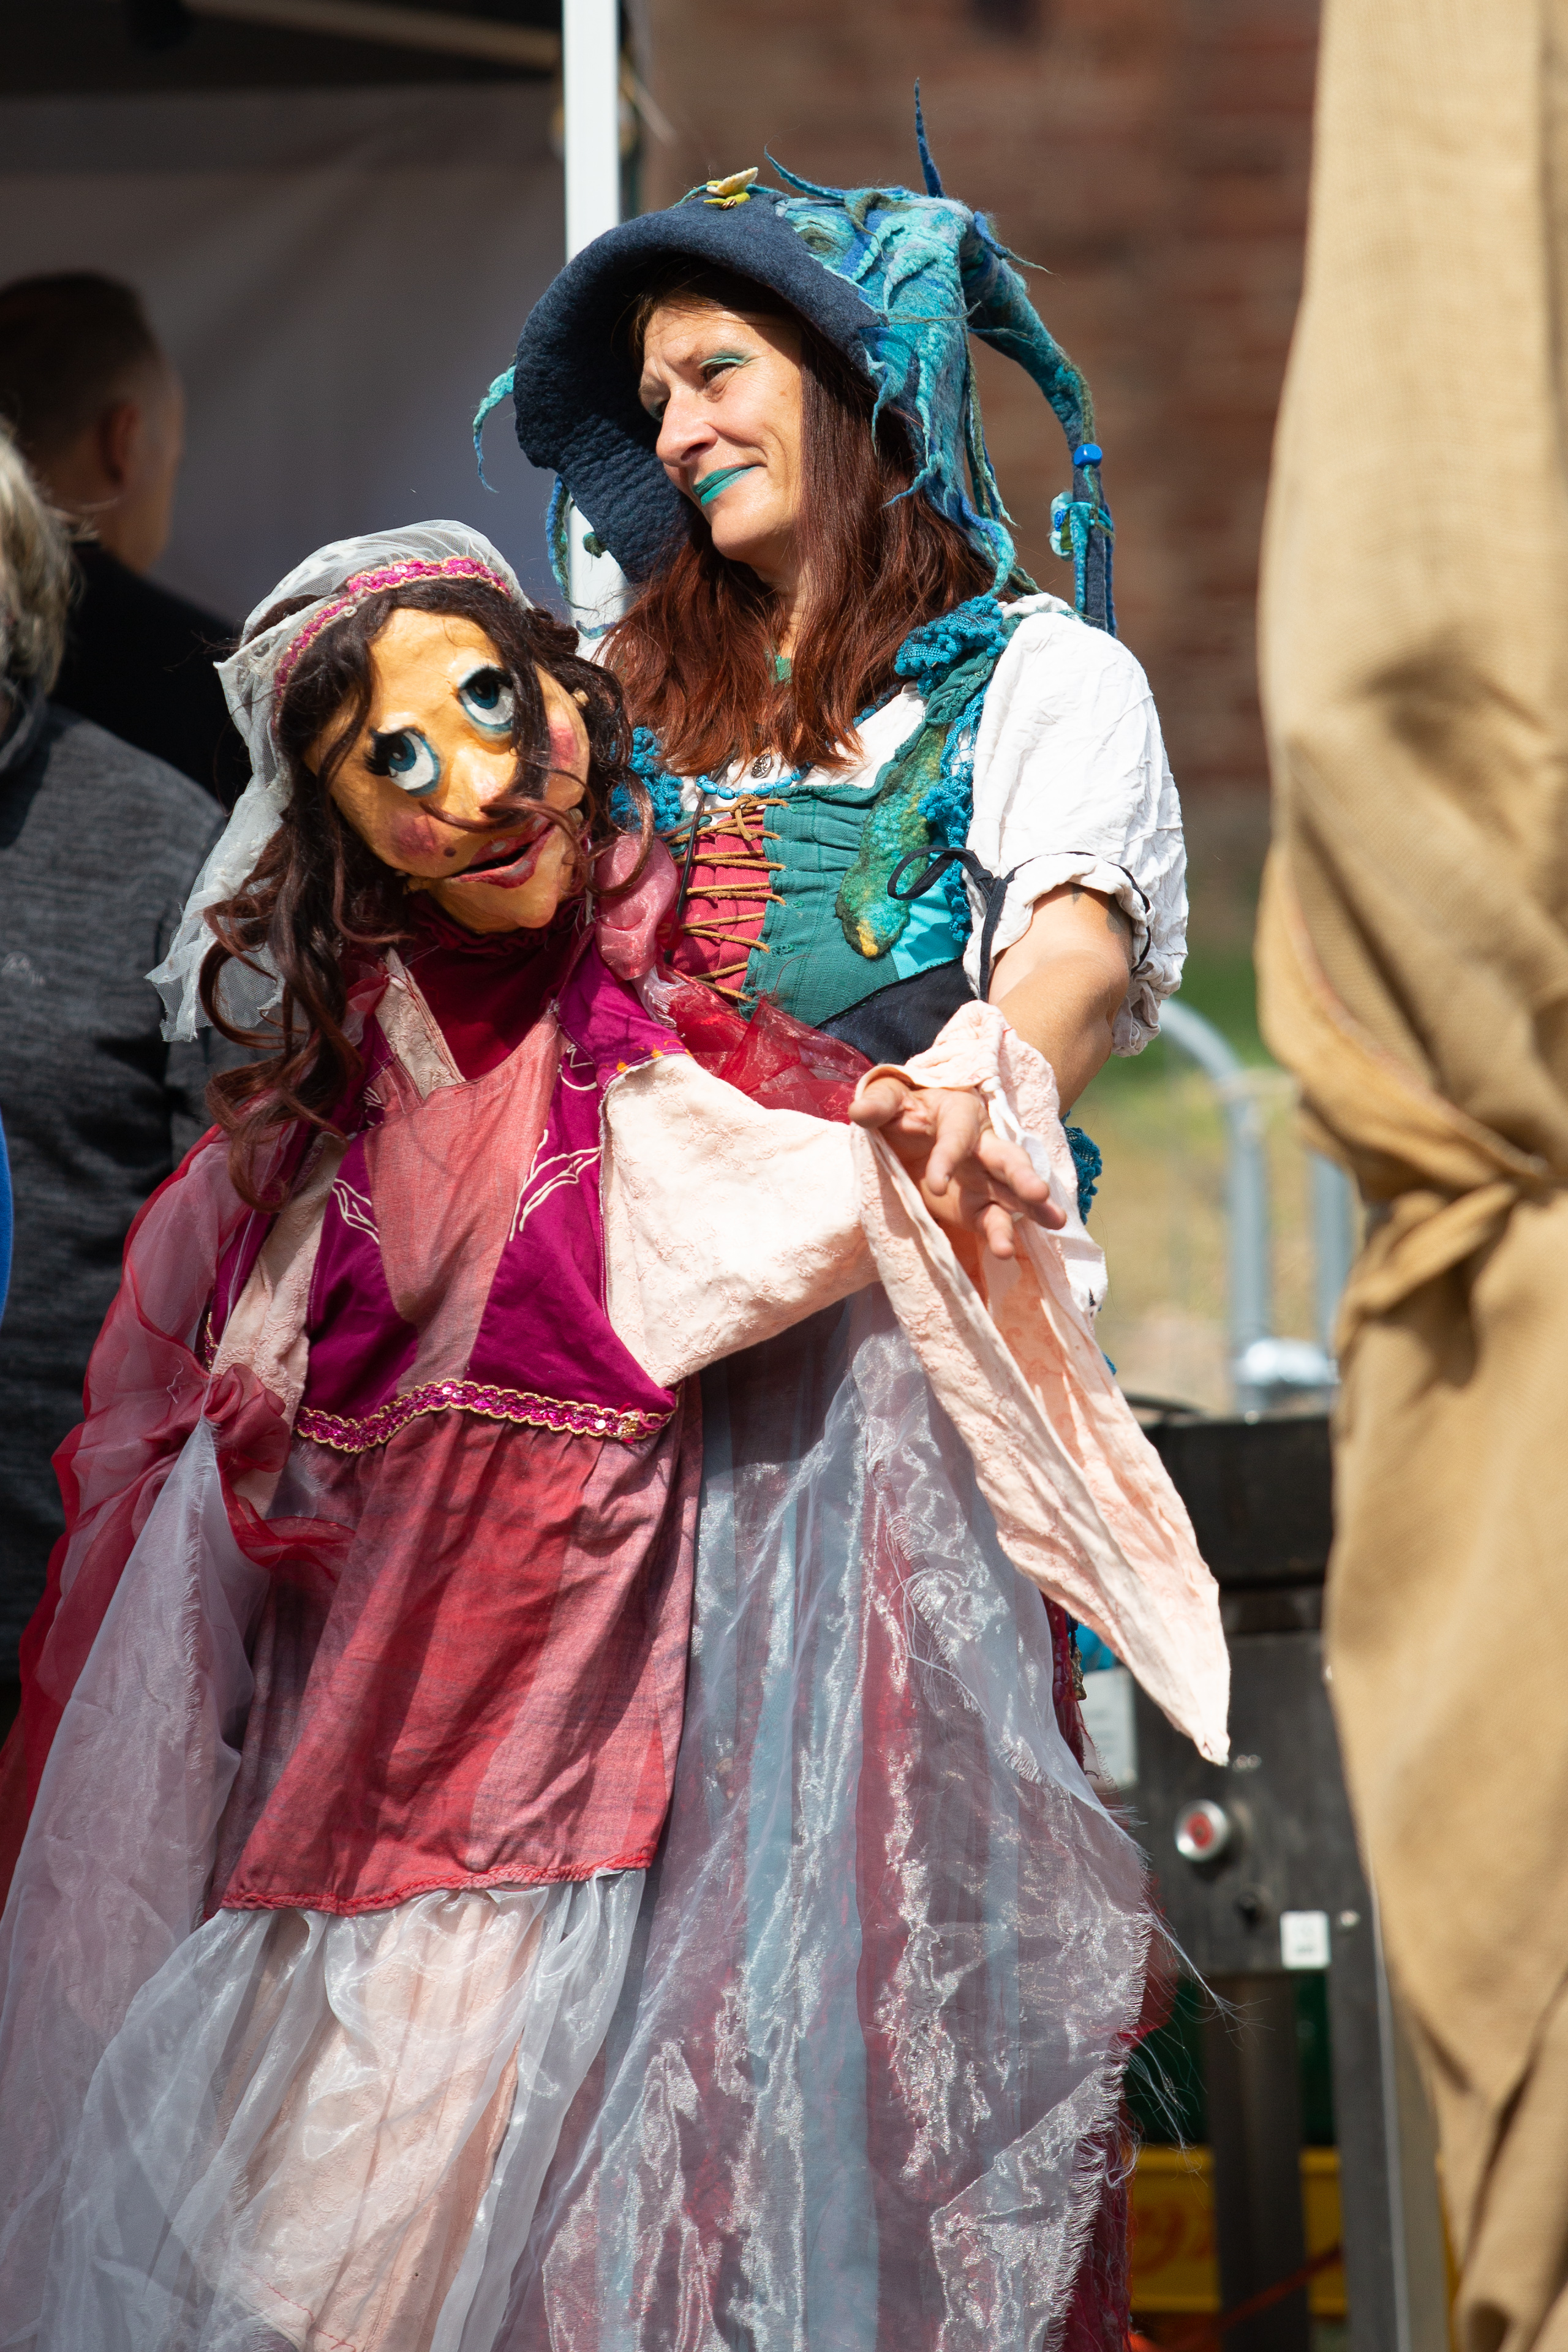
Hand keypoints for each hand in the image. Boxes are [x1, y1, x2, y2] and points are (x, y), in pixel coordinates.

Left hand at [850, 1080, 1063, 1263]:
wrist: (908, 1125)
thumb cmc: (903, 1108)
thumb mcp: (888, 1099)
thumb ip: (878, 1103)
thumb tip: (858, 1113)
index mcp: (960, 1114)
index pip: (957, 1136)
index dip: (948, 1158)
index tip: (935, 1186)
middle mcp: (982, 1145)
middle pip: (1006, 1158)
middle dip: (1022, 1176)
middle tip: (1038, 1194)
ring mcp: (985, 1178)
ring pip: (1011, 1192)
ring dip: (1031, 1208)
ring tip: (1054, 1223)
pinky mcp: (978, 1205)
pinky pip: (993, 1218)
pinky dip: (1001, 1233)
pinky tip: (1008, 1251)